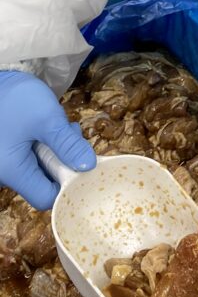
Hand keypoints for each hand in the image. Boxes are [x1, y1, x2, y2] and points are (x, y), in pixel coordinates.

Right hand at [0, 71, 95, 209]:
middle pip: (44, 182)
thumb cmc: (15, 99)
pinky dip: (46, 145)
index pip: (45, 198)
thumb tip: (89, 166)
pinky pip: (32, 157)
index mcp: (11, 172)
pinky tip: (50, 127)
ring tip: (61, 126)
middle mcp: (5, 174)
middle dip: (65, 161)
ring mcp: (7, 163)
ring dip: (57, 150)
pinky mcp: (9, 152)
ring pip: (40, 168)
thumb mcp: (46, 118)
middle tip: (71, 134)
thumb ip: (67, 145)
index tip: (82, 164)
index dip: (67, 185)